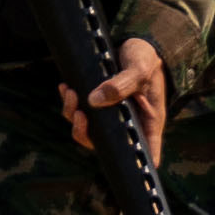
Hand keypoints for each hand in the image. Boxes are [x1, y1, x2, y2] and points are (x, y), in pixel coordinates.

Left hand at [66, 36, 167, 169]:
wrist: (136, 43)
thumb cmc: (146, 59)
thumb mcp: (140, 69)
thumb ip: (122, 85)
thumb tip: (94, 100)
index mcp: (147, 121)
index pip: (145, 149)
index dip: (136, 164)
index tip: (128, 171)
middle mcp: (127, 122)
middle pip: (103, 142)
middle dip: (84, 132)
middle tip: (80, 114)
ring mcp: (110, 114)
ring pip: (86, 127)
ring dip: (73, 113)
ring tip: (71, 92)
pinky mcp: (97, 102)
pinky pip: (79, 110)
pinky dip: (70, 102)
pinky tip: (67, 87)